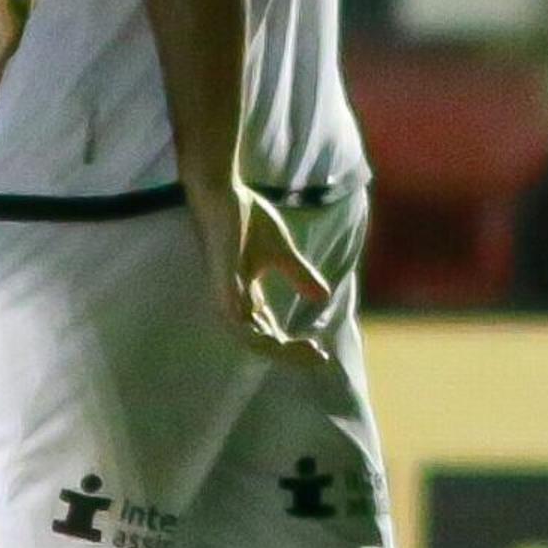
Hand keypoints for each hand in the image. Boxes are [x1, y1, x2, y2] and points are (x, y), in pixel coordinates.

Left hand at [203, 183, 337, 364]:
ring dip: (279, 349)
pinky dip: (254, 333)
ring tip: (308, 349)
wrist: (222, 192)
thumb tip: (324, 298)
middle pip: (261, 344)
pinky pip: (235, 318)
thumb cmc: (243, 218)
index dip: (294, 348)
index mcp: (246, 298)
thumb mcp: (282, 251)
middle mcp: (234, 302)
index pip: (268, 335)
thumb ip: (299, 274)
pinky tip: (279, 338)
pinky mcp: (223, 281)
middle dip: (291, 354)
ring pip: (248, 339)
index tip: (322, 352)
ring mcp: (227, 293)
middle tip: (320, 355)